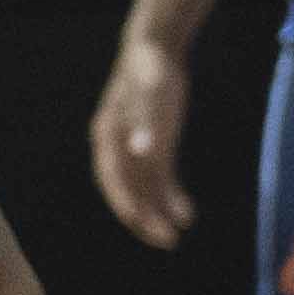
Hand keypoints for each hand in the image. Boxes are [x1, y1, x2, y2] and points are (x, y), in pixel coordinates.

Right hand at [87, 31, 195, 252]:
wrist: (154, 52)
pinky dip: (171, 197)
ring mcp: (135, 149)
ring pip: (143, 189)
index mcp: (107, 136)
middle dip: (143, 217)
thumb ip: (147, 122)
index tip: (142, 222)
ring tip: (174, 236)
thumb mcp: (151, 92)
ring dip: (157, 213)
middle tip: (166, 241)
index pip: (113, 179)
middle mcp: (117, 148)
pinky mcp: (153, 147)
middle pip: (127, 190)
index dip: (126, 202)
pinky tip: (186, 213)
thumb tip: (142, 152)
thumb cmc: (149, 69)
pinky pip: (160, 179)